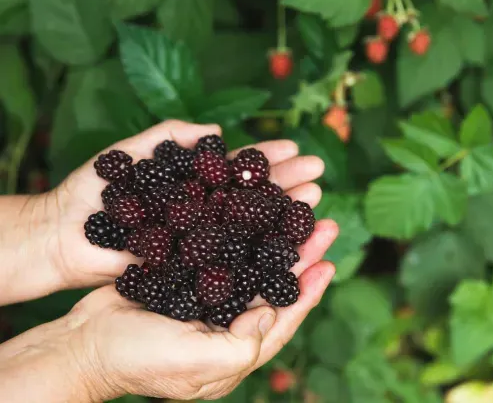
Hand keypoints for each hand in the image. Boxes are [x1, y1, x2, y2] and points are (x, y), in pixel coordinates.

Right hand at [0, 218, 337, 400]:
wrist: (85, 342)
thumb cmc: (139, 360)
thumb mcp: (195, 363)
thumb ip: (241, 344)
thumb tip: (271, 310)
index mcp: (237, 348)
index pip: (284, 317)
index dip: (308, 290)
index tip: (327, 261)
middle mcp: (228, 322)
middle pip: (273, 284)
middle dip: (298, 253)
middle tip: (321, 222)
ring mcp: (208, 299)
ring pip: (251, 262)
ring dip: (273, 236)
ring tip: (294, 209)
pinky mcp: (188, 278)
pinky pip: (221, 252)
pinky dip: (237, 232)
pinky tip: (248, 210)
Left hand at [38, 120, 325, 292]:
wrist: (63, 234)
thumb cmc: (92, 191)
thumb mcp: (130, 153)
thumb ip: (171, 136)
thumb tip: (219, 131)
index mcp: (193, 184)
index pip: (237, 169)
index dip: (266, 158)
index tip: (296, 147)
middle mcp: (205, 212)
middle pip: (252, 197)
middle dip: (287, 183)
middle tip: (319, 174)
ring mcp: (202, 241)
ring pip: (249, 227)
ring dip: (283, 214)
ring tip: (314, 200)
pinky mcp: (193, 268)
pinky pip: (230, 261)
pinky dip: (260, 253)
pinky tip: (287, 246)